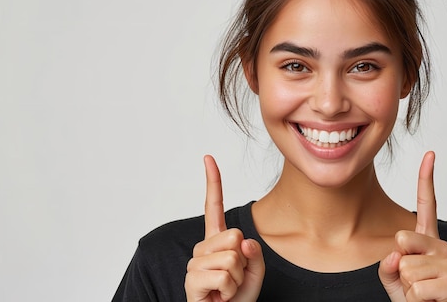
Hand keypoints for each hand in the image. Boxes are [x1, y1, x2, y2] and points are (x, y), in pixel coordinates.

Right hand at [184, 155, 264, 301]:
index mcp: (217, 240)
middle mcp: (202, 247)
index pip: (213, 207)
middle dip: (243, 260)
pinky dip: (229, 290)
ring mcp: (195, 263)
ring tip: (226, 290)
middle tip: (233, 277)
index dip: (212, 182)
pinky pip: (223, 276)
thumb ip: (255, 254)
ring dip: (236, 279)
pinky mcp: (192, 280)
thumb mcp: (254, 273)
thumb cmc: (236, 298)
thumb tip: (242, 240)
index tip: (208, 158)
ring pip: (231, 258)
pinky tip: (219, 296)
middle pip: (234, 235)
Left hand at [378, 151, 446, 300]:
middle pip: (402, 238)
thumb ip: (387, 263)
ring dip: (407, 286)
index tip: (430, 154)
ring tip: (419, 293)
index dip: (426, 179)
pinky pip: (418, 287)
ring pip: (407, 267)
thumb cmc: (410, 296)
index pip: (427, 205)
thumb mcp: (390, 276)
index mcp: (426, 239)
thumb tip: (397, 255)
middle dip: (398, 263)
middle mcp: (442, 247)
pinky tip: (428, 301)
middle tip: (411, 280)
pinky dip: (416, 299)